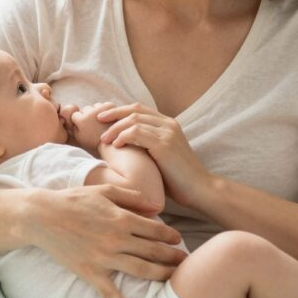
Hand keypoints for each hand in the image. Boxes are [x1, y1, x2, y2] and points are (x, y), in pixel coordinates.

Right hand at [27, 183, 187, 297]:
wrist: (42, 217)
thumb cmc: (72, 200)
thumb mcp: (103, 191)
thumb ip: (130, 196)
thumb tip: (153, 205)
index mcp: (121, 218)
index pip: (155, 230)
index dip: (171, 236)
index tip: (179, 240)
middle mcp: (117, 239)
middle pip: (154, 251)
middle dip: (173, 257)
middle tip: (187, 262)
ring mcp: (104, 257)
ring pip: (141, 270)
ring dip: (161, 275)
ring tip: (175, 279)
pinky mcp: (91, 272)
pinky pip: (110, 293)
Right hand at [67, 101, 116, 154]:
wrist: (112, 143)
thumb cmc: (94, 142)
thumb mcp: (79, 137)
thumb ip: (71, 127)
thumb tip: (66, 117)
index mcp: (82, 120)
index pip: (75, 114)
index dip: (79, 121)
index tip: (85, 128)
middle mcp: (90, 112)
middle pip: (85, 109)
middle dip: (87, 115)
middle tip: (93, 125)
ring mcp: (101, 108)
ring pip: (94, 106)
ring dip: (96, 112)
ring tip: (101, 122)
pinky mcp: (110, 106)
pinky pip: (104, 105)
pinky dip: (105, 110)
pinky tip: (107, 119)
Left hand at [97, 103, 213, 209]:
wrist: (200, 189)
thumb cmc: (178, 179)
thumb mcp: (160, 157)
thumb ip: (146, 147)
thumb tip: (122, 147)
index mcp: (168, 124)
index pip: (139, 108)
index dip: (119, 111)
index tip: (103, 118)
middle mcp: (168, 123)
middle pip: (134, 109)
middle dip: (113, 114)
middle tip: (97, 120)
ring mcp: (167, 132)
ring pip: (133, 119)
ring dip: (115, 128)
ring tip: (103, 139)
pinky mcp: (164, 143)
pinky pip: (136, 132)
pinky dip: (122, 136)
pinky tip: (116, 146)